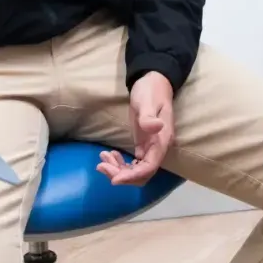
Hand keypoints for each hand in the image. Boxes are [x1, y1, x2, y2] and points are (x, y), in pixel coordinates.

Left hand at [96, 72, 174, 186]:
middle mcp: (157, 149)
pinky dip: (120, 165)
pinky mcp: (143, 146)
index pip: (149, 168)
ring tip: (102, 159)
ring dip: (118, 170)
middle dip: (121, 174)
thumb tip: (156, 127)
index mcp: (161, 141)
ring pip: (136, 171)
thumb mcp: (147, 101)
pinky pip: (133, 164)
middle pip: (141, 174)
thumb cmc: (151, 91)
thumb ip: (149, 116)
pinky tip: (109, 155)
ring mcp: (150, 149)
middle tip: (101, 164)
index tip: (114, 179)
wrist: (153, 83)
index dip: (132, 176)